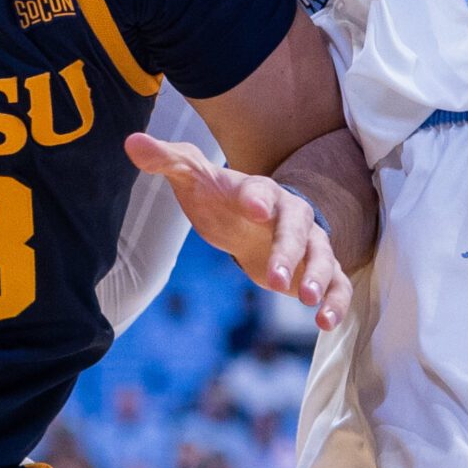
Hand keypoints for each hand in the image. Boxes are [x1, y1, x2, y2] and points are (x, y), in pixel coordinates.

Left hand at [125, 133, 349, 330]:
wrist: (244, 217)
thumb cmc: (217, 195)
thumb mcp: (190, 176)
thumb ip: (166, 161)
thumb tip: (132, 143)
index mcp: (260, 191)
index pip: (261, 192)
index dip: (258, 199)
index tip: (255, 209)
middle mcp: (292, 214)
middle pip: (299, 229)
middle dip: (289, 252)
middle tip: (274, 280)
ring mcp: (309, 243)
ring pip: (323, 257)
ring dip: (319, 278)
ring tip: (309, 303)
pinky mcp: (315, 270)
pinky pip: (336, 284)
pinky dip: (335, 302)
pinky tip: (325, 324)